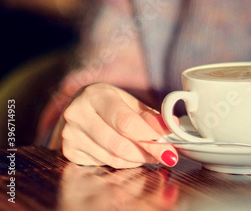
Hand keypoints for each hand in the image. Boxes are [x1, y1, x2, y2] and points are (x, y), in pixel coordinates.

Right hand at [54, 82, 177, 168]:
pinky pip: (104, 164)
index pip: (126, 122)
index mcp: (97, 95)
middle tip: (164, 156)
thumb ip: (152, 117)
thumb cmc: (110, 104)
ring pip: (112, 158)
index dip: (150, 139)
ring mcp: (70, 134)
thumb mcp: (132, 104)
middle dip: (147, 153)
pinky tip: (127, 155)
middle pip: (119, 144)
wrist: (80, 107)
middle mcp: (78, 113)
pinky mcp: (69, 151)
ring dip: (137, 160)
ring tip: (147, 154)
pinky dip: (122, 163)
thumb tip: (173, 126)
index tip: (169, 151)